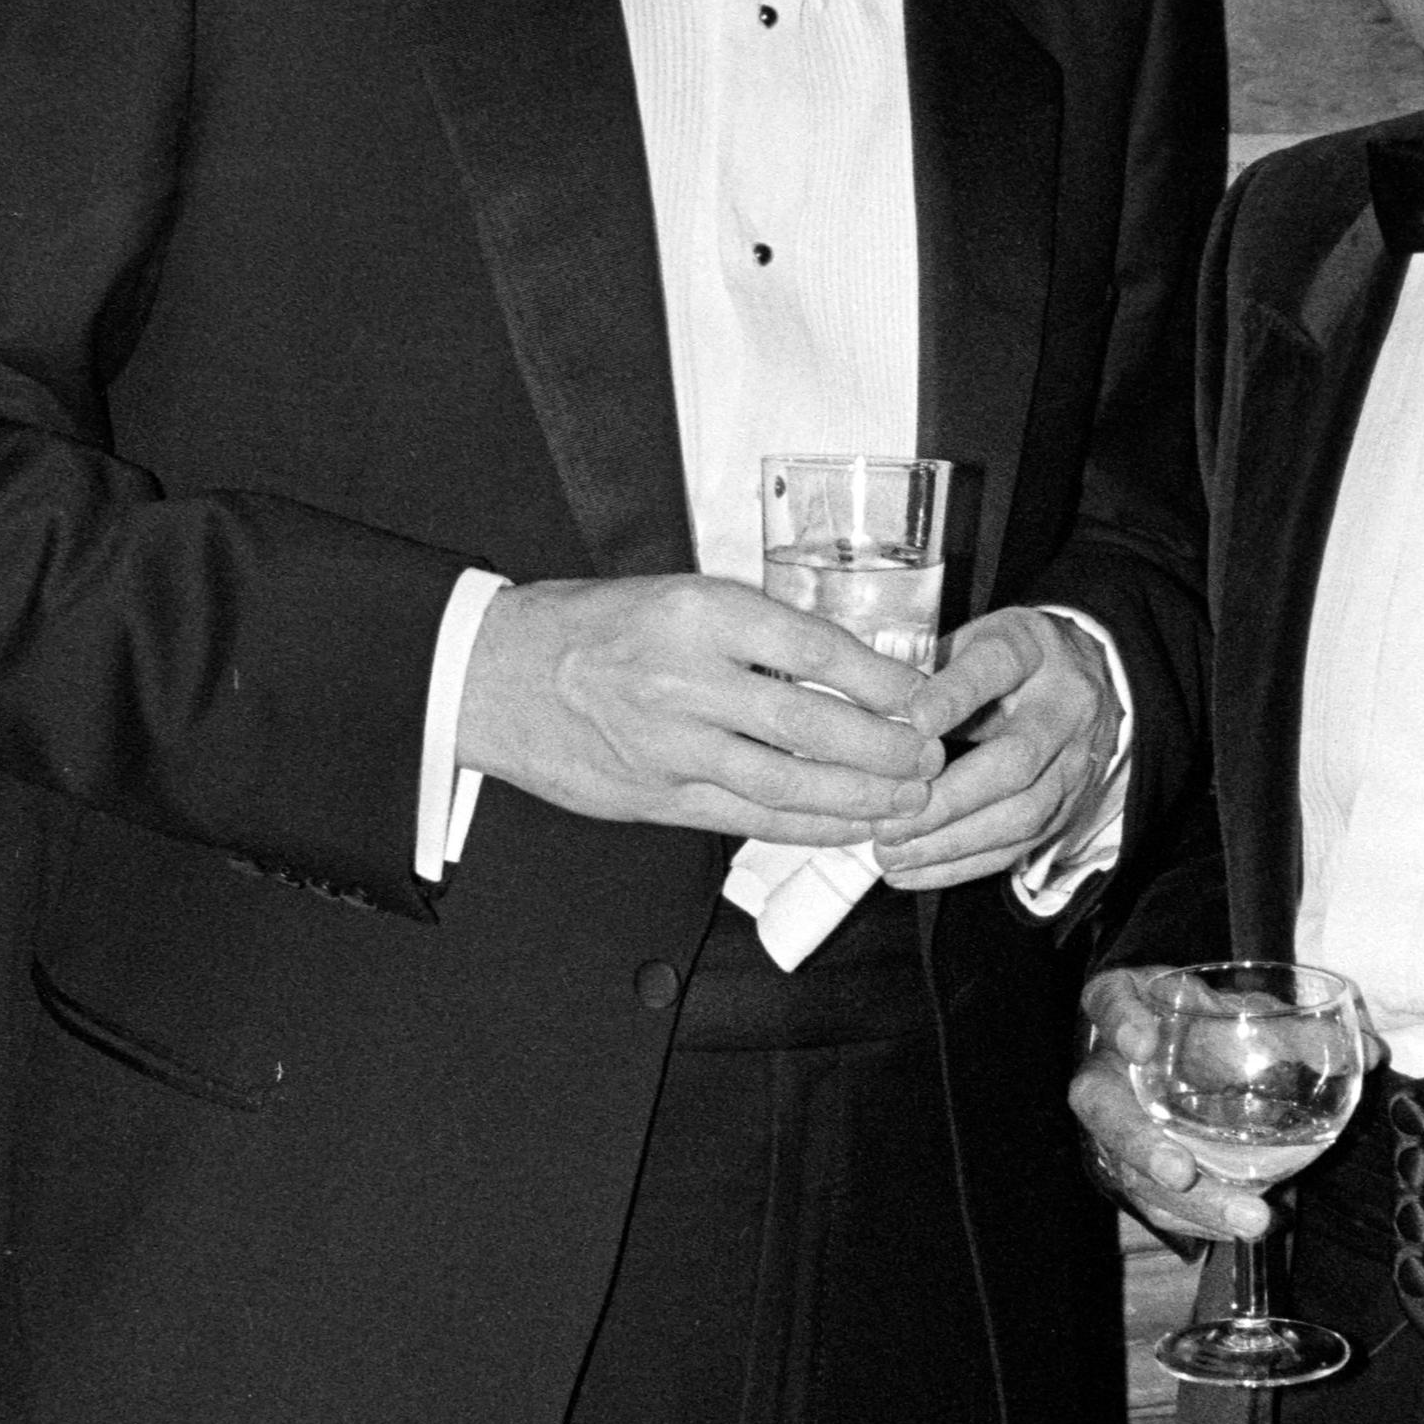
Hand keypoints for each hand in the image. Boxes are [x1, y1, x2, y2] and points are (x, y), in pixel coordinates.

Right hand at [457, 575, 940, 837]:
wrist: (495, 675)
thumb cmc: (590, 627)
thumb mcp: (677, 595)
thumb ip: (754, 630)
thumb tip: (846, 664)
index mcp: (700, 614)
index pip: (817, 651)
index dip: (883, 682)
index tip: (923, 696)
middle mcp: (687, 680)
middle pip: (811, 726)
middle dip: (885, 750)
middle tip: (928, 757)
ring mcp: (670, 746)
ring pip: (786, 783)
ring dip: (858, 799)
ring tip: (906, 801)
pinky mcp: (656, 797)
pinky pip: (747, 819)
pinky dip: (805, 827)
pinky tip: (847, 827)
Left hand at [873, 608, 1118, 892]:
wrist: (1087, 674)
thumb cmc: (1003, 659)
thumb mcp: (969, 640)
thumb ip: (928, 673)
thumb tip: (872, 719)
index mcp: (1032, 649)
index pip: (996, 666)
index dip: (955, 695)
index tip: (914, 718)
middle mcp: (1064, 707)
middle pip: (1015, 762)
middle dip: (948, 799)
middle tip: (889, 822)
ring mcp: (1074, 762)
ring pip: (1022, 815)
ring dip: (951, 842)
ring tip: (892, 853)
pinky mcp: (1069, 806)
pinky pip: (1020, 846)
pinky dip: (963, 865)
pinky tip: (914, 870)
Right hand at [1068, 968, 1270, 1248]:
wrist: (1186, 1060)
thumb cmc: (1211, 1025)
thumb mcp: (1247, 1012)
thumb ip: (1296, 1030)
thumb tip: (1360, 1052)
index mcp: (1129, 1006)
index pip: (1109, 1000)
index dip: (1119, 1020)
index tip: (1143, 1043)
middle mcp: (1107, 1067)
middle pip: (1099, 1104)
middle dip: (1139, 1142)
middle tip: (1181, 1173)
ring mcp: (1111, 1123)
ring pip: (1127, 1168)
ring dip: (1187, 1200)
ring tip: (1246, 1218)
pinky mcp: (1128, 1167)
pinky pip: (1152, 1201)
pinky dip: (1198, 1219)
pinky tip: (1238, 1228)